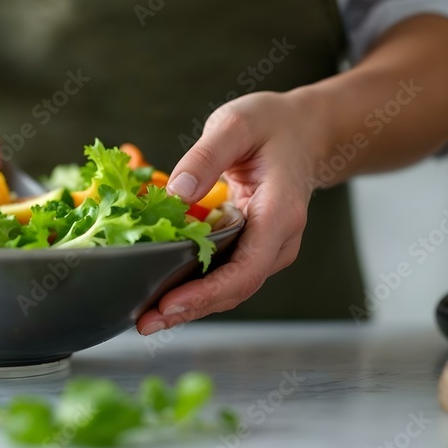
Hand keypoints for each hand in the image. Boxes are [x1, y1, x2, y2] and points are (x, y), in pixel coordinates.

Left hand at [136, 91, 325, 334]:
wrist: (302, 132)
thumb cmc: (271, 125)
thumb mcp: (236, 124)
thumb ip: (206, 156)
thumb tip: (178, 193)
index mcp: (280, 213)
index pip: (246, 268)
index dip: (207, 292)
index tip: (170, 304)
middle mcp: (279, 240)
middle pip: (235, 289)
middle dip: (190, 309)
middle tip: (144, 324)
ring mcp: (267, 249)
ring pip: (229, 289)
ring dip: (189, 307)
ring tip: (146, 320)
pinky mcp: (252, 248)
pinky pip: (224, 276)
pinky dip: (194, 289)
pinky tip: (161, 296)